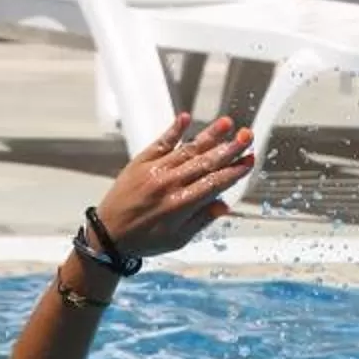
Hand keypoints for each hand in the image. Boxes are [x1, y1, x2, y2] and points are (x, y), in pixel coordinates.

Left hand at [89, 113, 257, 261]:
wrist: (108, 235)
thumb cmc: (144, 241)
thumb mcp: (177, 239)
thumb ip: (201, 220)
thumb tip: (224, 205)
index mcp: (180, 206)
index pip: (214, 183)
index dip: (234, 171)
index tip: (250, 160)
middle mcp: (169, 184)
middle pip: (205, 162)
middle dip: (229, 148)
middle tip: (247, 135)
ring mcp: (155, 170)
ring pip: (187, 149)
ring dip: (209, 135)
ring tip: (227, 123)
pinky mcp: (141, 162)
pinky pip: (161, 143)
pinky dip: (173, 130)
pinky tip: (185, 117)